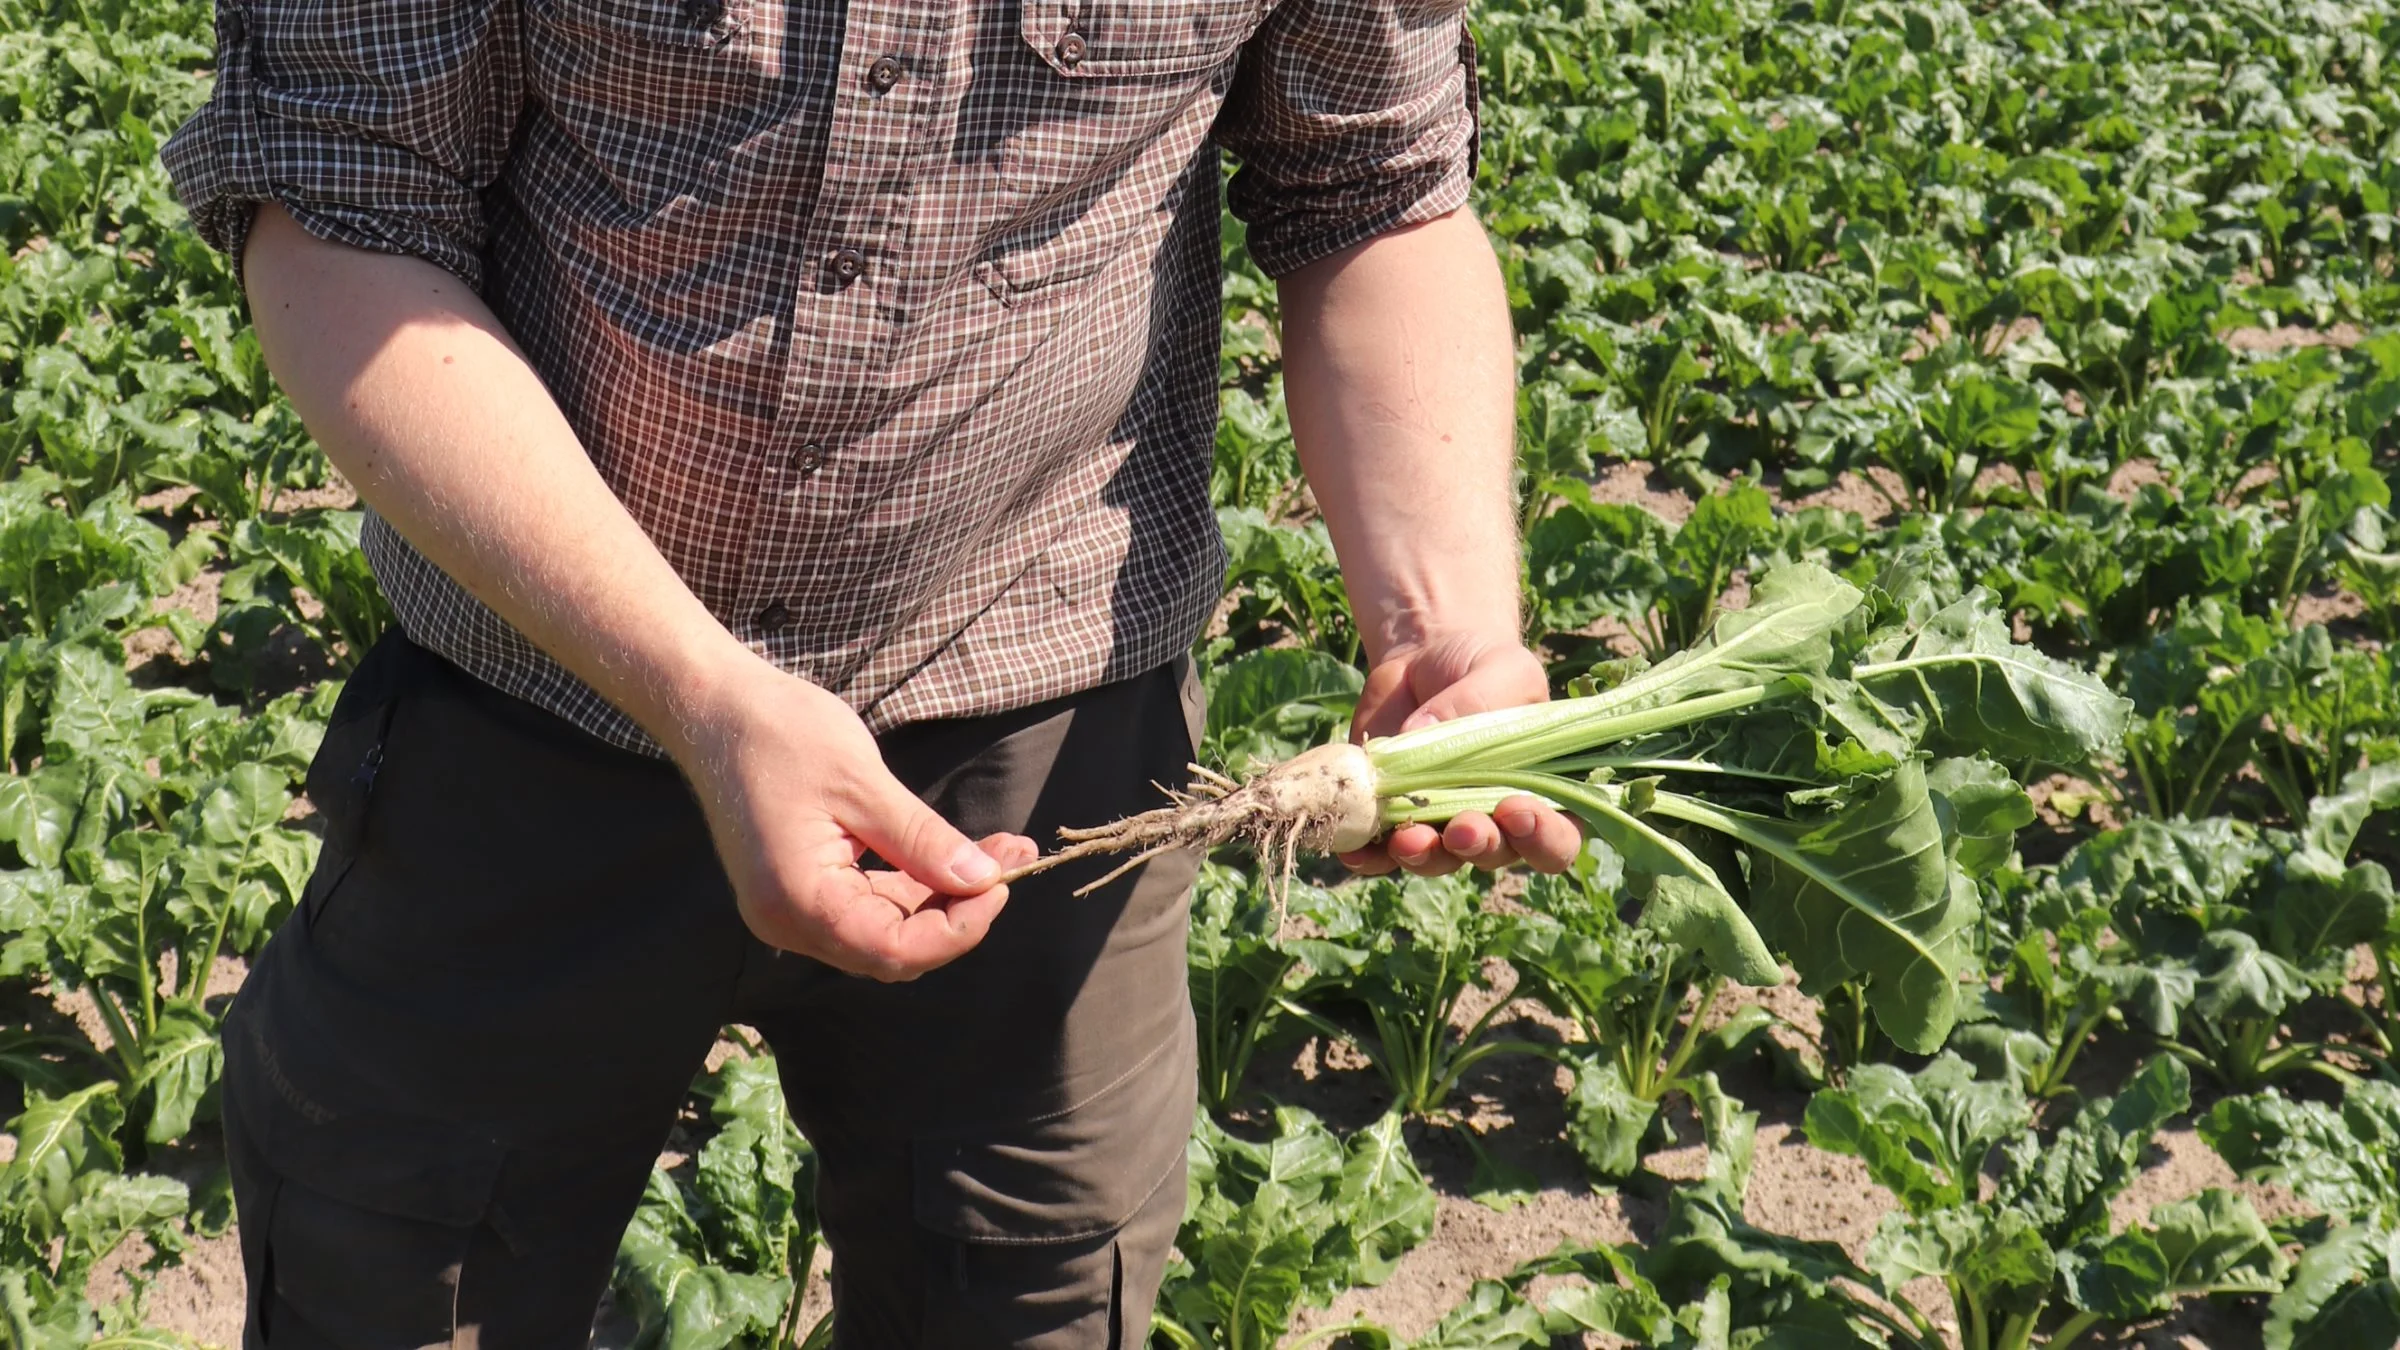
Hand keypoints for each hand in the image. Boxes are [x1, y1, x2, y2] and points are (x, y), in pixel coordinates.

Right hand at [669, 655, 1031, 980]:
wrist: (714, 708)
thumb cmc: (780, 734)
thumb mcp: (863, 784)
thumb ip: (923, 841)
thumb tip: (983, 879)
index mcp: (798, 901)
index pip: (896, 950)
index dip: (960, 926)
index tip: (1004, 880)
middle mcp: (788, 921)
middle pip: (893, 948)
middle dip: (960, 911)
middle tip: (1011, 856)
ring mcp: (789, 909)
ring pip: (885, 930)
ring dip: (942, 897)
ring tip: (999, 849)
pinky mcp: (797, 889)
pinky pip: (866, 907)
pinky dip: (913, 885)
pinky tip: (953, 854)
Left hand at [1338, 631, 1581, 877]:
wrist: (1424, 658)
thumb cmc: (1481, 665)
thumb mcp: (1499, 669)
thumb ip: (1479, 700)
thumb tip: (1423, 731)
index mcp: (1543, 791)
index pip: (1558, 836)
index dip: (1544, 838)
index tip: (1517, 812)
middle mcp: (1498, 821)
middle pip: (1496, 855)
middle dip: (1478, 847)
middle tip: (1461, 828)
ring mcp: (1444, 824)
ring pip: (1439, 859)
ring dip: (1423, 857)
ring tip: (1405, 840)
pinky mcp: (1395, 818)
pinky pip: (1382, 850)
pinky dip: (1369, 855)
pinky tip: (1354, 849)